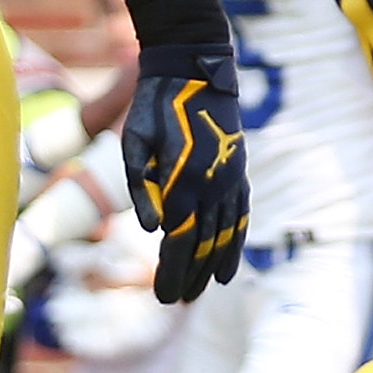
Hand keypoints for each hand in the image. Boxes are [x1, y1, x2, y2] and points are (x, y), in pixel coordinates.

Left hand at [121, 44, 248, 302]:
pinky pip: (240, 217)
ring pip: (224, 235)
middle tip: (174, 303)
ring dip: (210, 267)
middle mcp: (213, 184)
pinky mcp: (238, 172)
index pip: (179, 240)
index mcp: (184, 179)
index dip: (172, 272)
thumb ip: (139, 187)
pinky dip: (234, 245)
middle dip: (188, 277)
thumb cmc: (154, 105)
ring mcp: (230, 179)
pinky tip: (227, 269)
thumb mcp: (133, 141)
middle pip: (202, 244)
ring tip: (197, 294)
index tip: (163, 298)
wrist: (194, 69)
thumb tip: (153, 230)